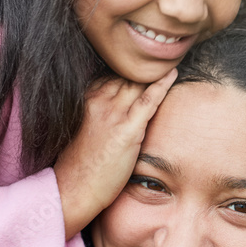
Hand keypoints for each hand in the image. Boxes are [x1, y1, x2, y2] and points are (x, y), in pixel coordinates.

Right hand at [54, 70, 176, 239]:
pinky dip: (162, 84)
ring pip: (138, 83)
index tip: (144, 65)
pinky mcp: (127, 130)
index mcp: (87, 99)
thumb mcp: (84, 130)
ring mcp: (113, 114)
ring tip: (172, 60)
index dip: (130, 70)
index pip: (114, 74)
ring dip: (155, 73)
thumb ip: (99, 114)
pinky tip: (173, 73)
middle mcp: (99, 101)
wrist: (72, 189)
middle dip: (144, 68)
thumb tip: (117, 112)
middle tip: (164, 57)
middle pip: (128, 75)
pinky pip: (148, 100)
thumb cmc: (79, 166)